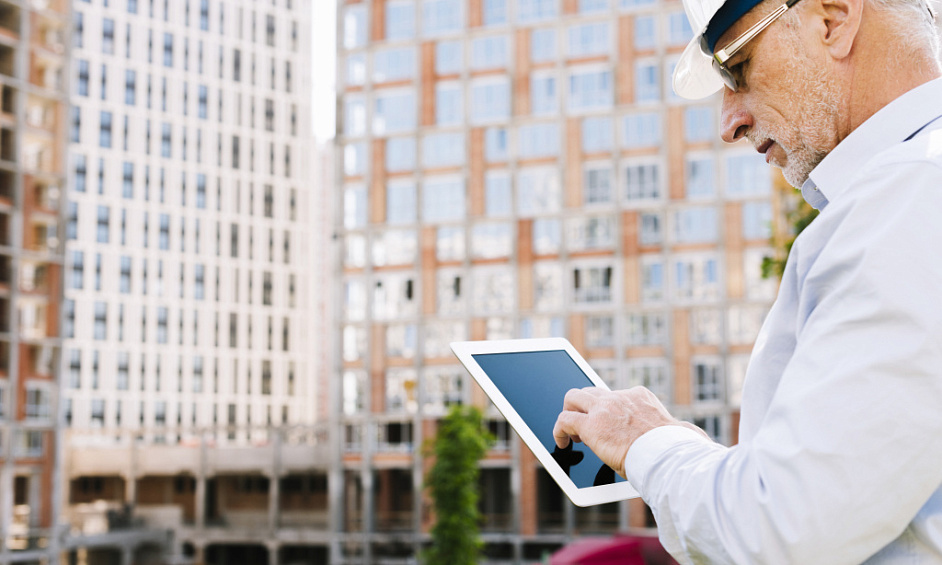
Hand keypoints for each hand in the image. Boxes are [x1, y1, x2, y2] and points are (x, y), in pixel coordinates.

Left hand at [552, 386, 708, 477]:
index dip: (607, 408)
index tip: (606, 419)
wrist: (669, 457)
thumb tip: (698, 439)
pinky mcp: (591, 425)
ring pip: (572, 397)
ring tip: (570, 433)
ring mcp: (604, 409)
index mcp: (641, 397)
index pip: (617, 395)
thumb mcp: (682, 435)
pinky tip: (561, 443)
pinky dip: (559, 430)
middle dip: (583, 405)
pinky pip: (564, 420)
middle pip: (590, 390)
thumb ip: (683, 432)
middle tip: (583, 426)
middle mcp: (621, 397)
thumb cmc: (679, 450)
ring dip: (568, 413)